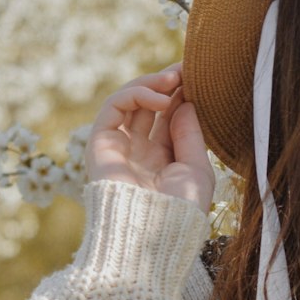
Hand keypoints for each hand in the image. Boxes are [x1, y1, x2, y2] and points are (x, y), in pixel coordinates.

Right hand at [85, 62, 215, 213]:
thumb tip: (186, 102)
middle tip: (187, 68)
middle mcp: (138, 153)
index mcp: (162, 162)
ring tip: (176, 78)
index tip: (198, 77)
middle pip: (149, 107)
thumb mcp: (196, 168)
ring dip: (152, 84)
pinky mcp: (100, 143)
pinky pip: (114, 107)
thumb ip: (190, 133)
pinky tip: (162, 98)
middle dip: (167, 85)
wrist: (154, 232)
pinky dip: (137, 94)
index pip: (168, 119)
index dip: (181, 96)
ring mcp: (118, 147)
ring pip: (129, 102)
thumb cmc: (181, 209)